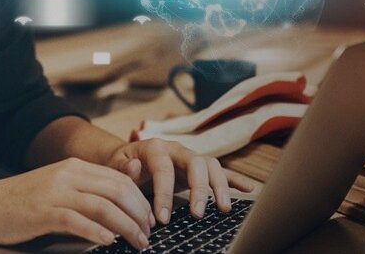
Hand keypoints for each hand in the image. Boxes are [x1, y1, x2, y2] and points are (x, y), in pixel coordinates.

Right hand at [0, 157, 153, 249]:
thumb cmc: (23, 202)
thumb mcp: (58, 187)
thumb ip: (87, 190)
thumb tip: (123, 203)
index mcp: (74, 167)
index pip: (119, 179)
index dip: (140, 199)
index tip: (149, 219)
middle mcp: (67, 175)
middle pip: (117, 190)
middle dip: (139, 214)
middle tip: (148, 234)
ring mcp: (55, 193)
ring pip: (104, 206)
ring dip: (127, 227)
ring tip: (137, 242)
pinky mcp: (44, 212)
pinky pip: (78, 221)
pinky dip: (98, 232)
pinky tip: (109, 241)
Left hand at [104, 138, 254, 224]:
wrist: (127, 156)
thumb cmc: (122, 163)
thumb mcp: (115, 164)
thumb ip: (122, 167)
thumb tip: (133, 166)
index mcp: (155, 147)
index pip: (163, 169)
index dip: (164, 193)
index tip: (162, 218)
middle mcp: (177, 149)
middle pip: (196, 163)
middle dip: (199, 189)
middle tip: (197, 214)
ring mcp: (190, 158)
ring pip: (212, 166)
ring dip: (220, 186)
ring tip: (223, 208)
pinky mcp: (199, 168)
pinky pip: (221, 171)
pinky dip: (235, 179)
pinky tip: (249, 189)